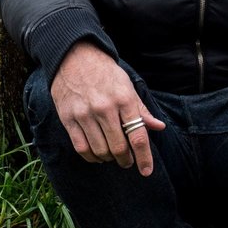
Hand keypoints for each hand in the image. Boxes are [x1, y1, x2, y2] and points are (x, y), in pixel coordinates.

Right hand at [50, 42, 164, 176]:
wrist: (74, 56)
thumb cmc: (105, 72)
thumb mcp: (127, 86)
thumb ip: (141, 109)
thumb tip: (159, 127)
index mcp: (124, 99)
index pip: (138, 136)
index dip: (144, 158)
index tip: (146, 171)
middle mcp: (105, 108)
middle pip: (119, 147)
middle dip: (126, 160)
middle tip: (127, 161)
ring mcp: (85, 114)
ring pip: (100, 150)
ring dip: (109, 158)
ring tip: (112, 155)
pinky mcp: (68, 118)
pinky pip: (81, 148)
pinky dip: (91, 157)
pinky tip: (96, 155)